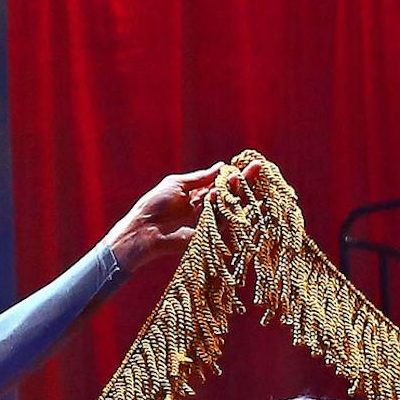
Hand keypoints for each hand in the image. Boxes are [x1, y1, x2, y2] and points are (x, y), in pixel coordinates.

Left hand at [104, 161, 248, 272]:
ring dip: (233, 192)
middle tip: (256, 168)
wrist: (143, 229)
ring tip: (237, 178)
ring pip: (228, 207)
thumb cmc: (155, 205)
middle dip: (242, 182)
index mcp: (197, 196)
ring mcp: (206, 223)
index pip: (221, 183)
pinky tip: (219, 193)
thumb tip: (221, 166)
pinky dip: (223, 209)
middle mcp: (205, 209)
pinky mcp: (205, 236)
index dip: (235, 175)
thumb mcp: (177, 184)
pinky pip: (221, 223)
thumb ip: (200, 178)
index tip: (250, 164)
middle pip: (229, 195)